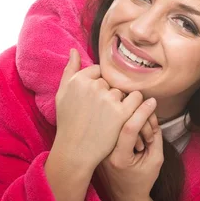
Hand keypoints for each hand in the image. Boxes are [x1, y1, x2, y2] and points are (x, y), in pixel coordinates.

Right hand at [54, 49, 144, 172]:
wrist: (76, 150)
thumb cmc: (68, 122)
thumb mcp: (62, 94)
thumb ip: (69, 70)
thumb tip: (74, 50)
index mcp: (79, 80)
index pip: (98, 72)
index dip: (97, 85)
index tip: (94, 100)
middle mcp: (94, 86)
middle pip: (110, 82)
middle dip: (108, 94)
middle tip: (101, 112)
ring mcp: (108, 99)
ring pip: (122, 91)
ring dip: (121, 101)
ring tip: (112, 117)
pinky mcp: (121, 113)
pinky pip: (136, 99)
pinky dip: (137, 105)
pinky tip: (132, 112)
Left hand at [97, 98, 163, 200]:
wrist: (125, 197)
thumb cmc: (143, 180)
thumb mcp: (156, 160)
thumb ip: (156, 135)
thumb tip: (150, 111)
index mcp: (119, 159)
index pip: (130, 127)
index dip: (143, 112)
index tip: (153, 101)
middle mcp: (104, 151)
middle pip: (121, 119)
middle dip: (140, 117)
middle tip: (150, 133)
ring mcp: (99, 147)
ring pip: (114, 119)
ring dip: (132, 120)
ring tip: (141, 141)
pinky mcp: (97, 142)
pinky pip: (110, 124)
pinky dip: (124, 122)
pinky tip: (133, 136)